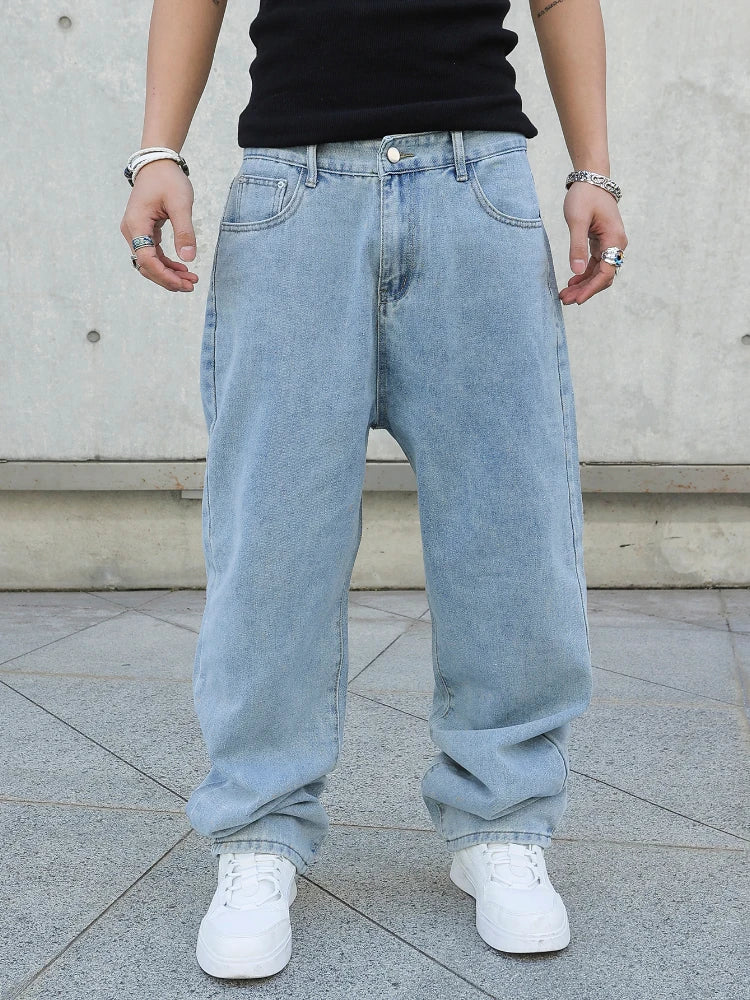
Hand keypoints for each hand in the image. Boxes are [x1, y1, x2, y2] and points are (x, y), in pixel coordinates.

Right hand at [120, 159, 198, 291]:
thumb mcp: (180, 204)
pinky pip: (153, 255)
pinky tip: (183, 269)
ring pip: (149, 263)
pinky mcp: (144, 232)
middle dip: (168, 279)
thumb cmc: (168, 180)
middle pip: (146, 265)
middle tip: (191, 285)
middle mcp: (131, 231)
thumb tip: (188, 258)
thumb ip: (184, 231)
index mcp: (136, 224)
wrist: (158, 164)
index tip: (183, 283)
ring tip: (191, 280)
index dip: (164, 275)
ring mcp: (136, 233)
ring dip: (168, 274)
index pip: (146, 259)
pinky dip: (167, 264)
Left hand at [560, 181, 627, 304]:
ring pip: (598, 272)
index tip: (578, 299)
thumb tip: (576, 271)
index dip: (591, 288)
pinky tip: (571, 282)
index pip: (606, 272)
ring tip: (565, 294)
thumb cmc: (584, 196)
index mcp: (614, 239)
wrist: (591, 179)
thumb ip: (577, 246)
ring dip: (583, 285)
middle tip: (565, 300)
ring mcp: (610, 244)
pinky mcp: (602, 243)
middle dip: (585, 290)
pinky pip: (595, 265)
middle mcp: (616, 244)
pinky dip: (583, 274)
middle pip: (603, 276)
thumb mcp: (577, 220)